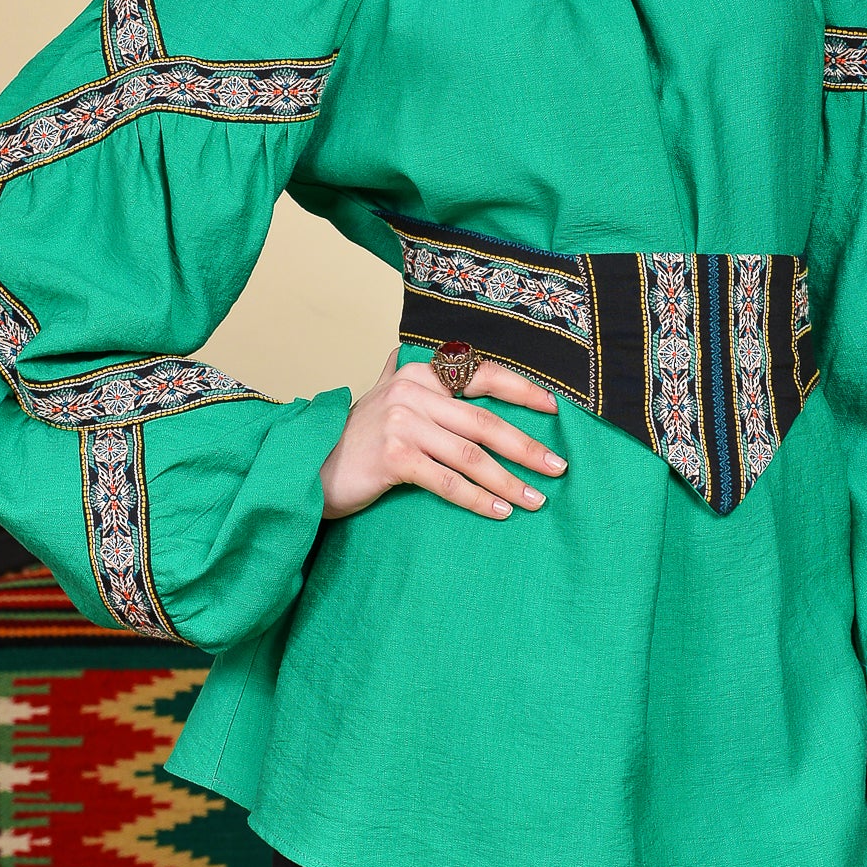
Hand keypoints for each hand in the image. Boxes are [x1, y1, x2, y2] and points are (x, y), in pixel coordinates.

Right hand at [318, 344, 567, 522]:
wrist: (308, 468)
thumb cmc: (354, 439)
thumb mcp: (381, 396)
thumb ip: (406, 376)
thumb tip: (425, 354)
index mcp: (418, 374)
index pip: (480, 374)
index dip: (520, 390)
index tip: (553, 410)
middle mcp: (411, 391)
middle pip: (484, 422)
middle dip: (526, 447)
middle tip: (557, 468)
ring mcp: (401, 423)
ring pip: (471, 455)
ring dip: (509, 481)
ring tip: (536, 499)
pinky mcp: (393, 456)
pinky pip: (448, 481)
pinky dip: (478, 499)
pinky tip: (500, 512)